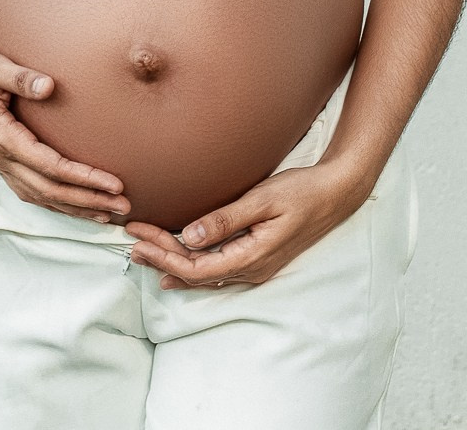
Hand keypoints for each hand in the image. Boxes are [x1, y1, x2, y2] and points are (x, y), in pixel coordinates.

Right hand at [0, 38, 129, 222]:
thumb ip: (18, 76)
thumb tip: (49, 85)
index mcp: (1, 136)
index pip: (50, 166)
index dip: (83, 178)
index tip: (114, 183)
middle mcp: (0, 156)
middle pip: (49, 190)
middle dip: (88, 200)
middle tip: (123, 206)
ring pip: (40, 197)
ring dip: (74, 208)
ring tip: (107, 215)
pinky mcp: (0, 159)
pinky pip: (30, 190)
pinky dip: (56, 202)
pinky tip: (75, 206)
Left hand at [121, 160, 367, 289]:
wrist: (336, 194)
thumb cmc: (302, 192)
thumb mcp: (262, 200)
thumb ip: (225, 219)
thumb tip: (189, 236)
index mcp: (252, 257)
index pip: (196, 268)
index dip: (163, 256)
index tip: (138, 238)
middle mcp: (252, 270)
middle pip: (196, 274)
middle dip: (160, 259)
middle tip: (130, 242)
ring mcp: (256, 267)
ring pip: (205, 274)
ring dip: (173, 263)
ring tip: (142, 254)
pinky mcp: (258, 258)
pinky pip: (217, 269)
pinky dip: (191, 266)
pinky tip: (175, 266)